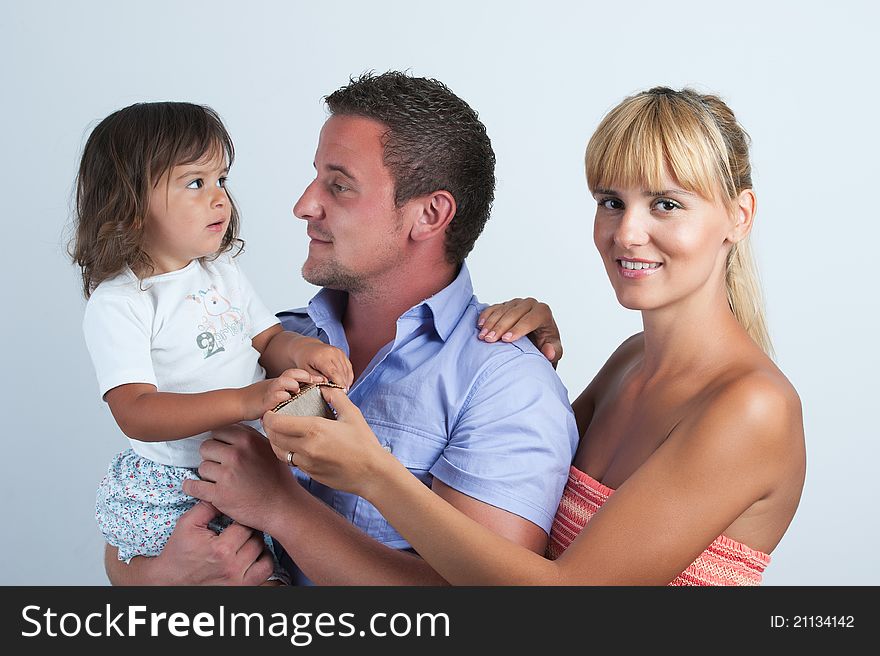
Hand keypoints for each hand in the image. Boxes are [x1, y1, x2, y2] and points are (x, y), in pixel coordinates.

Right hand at [107, 501, 273, 584]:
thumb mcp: (187, 524)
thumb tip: (225, 492)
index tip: (235, 516)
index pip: (245, 523)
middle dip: (249, 529)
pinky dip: (264, 560)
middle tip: (240, 527)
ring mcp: (239, 579)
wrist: (170, 581)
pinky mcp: (242, 588)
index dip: (240, 516)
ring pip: (264, 552)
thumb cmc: (179, 551)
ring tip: (245, 539)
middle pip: (257, 537)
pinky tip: (253, 554)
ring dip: (257, 543)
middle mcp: (233, 566)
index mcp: (220, 549)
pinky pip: (266, 570)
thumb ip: (208, 506)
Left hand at [183, 423, 297, 533]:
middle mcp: (236, 454)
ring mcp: (226, 475)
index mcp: (248, 439)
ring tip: (222, 480)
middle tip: (222, 466)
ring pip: (202, 467)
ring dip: (208, 474)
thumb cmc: (278, 478)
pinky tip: (194, 487)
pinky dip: (191, 487)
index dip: (220, 441)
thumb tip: (231, 426)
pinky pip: (193, 487)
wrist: (283, 507)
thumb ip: (250, 435)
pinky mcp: (219, 495)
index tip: (223, 449)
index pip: (218, 430)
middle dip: (212, 456)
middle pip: (206, 447)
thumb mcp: (270, 448)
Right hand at [240, 368, 319, 419]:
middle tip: (317, 381)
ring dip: (293, 383)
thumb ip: (293, 392)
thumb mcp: (279, 393)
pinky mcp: (264, 401)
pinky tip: (286, 398)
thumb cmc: (262, 399)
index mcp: (283, 382)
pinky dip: (280, 396)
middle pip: (292, 373)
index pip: (299, 374)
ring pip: (283, 381)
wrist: (241, 403)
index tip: (324, 379)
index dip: (311, 375)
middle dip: (305, 375)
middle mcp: (278, 384)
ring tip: (298, 389)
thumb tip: (311, 393)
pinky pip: (273, 396)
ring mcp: (271, 391)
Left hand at [261, 386, 390, 498]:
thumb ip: (335, 397)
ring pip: (279, 452)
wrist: (372, 473)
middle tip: (272, 419)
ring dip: (276, 441)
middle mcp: (306, 447)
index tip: (270, 411)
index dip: (269, 416)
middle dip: (269, 427)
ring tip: (280, 433)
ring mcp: (307, 463)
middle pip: (274, 437)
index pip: (278, 422)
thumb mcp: (352, 414)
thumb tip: (324, 388)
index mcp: (314, 429)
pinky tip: (296, 446)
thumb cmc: (364, 443)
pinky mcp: (310, 473)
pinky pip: (292, 461)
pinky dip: (288, 452)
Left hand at [291, 337, 353, 388]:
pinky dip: (348, 375)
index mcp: (322, 357)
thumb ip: (315, 377)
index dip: (339, 384)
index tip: (341, 393)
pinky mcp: (342, 353)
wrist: (306, 347)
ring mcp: (338, 352)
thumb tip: (326, 383)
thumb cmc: (304, 360)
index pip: (334, 373)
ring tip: (344, 390)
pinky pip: (348, 366)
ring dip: (346, 380)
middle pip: (342, 372)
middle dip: (343, 384)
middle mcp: (332, 353)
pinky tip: (345, 383)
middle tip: (342, 394)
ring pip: (346, 370)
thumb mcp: (305, 370)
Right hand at [477, 297, 562, 367]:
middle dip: (500, 327)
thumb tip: (549, 352)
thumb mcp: (554, 351)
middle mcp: (530, 304)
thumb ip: (554, 351)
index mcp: (543, 312)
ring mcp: (516, 303)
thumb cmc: (545, 345)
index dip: (518, 329)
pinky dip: (486, 316)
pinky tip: (479, 326)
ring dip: (490, 324)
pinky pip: (493, 308)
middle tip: (490, 340)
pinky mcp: (505, 305)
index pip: (530, 319)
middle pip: (513, 314)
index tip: (506, 340)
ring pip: (502, 310)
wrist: (537, 340)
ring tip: (483, 337)